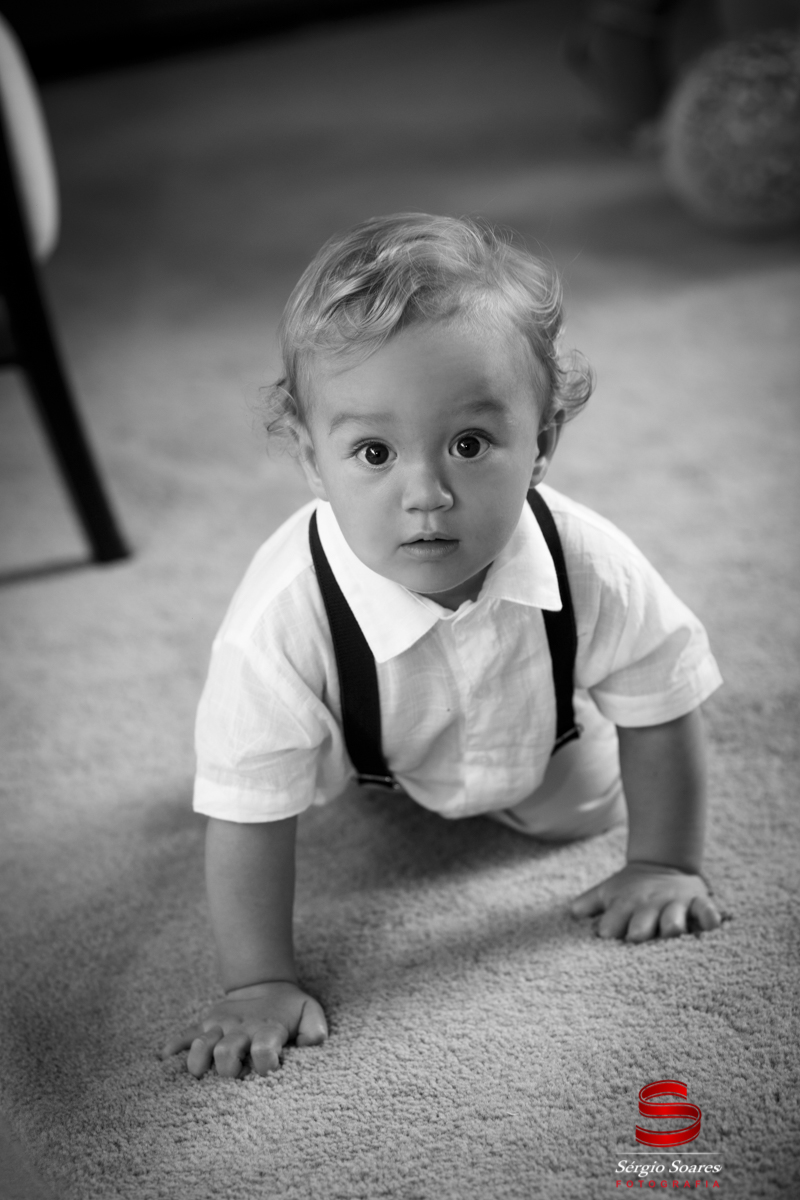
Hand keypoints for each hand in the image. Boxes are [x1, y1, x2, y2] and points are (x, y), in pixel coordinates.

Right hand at [161, 981, 327, 1077]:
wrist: (266, 984)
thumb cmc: (290, 1009)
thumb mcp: (310, 1013)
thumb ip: (315, 1031)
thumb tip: (311, 1046)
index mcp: (267, 1029)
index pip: (264, 1048)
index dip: (265, 1063)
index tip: (268, 1071)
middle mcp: (241, 1029)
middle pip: (226, 1051)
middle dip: (227, 1068)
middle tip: (233, 1077)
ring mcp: (220, 1026)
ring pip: (202, 1043)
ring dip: (197, 1061)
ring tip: (197, 1075)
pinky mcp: (206, 1024)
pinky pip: (185, 1034)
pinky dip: (173, 1046)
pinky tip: (164, 1058)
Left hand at [570, 861, 721, 941]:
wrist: (662, 865)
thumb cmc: (631, 888)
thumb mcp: (608, 892)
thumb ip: (588, 903)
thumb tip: (571, 913)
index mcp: (625, 905)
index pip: (612, 923)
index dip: (609, 930)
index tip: (605, 935)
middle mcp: (649, 907)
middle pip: (643, 924)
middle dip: (639, 930)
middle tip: (636, 936)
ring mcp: (675, 904)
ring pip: (674, 920)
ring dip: (672, 926)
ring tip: (671, 930)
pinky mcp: (698, 902)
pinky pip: (706, 911)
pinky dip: (709, 917)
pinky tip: (710, 923)